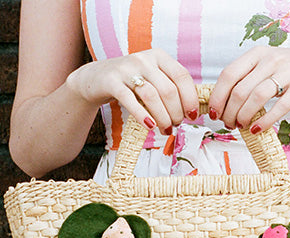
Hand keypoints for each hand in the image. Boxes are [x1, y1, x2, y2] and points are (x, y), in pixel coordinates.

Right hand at [65, 49, 197, 133]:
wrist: (96, 78)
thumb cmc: (132, 83)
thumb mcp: (153, 79)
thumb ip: (171, 88)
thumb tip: (193, 111)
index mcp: (159, 56)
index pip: (182, 76)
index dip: (190, 98)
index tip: (192, 116)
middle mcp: (143, 59)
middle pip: (168, 89)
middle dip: (176, 112)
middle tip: (176, 125)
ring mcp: (126, 68)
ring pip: (152, 96)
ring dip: (163, 117)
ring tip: (166, 130)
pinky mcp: (111, 81)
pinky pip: (130, 100)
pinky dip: (143, 115)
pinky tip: (151, 126)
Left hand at [208, 47, 289, 130]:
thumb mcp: (269, 63)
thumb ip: (249, 75)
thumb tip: (223, 99)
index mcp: (258, 53)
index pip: (229, 74)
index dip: (218, 96)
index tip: (214, 112)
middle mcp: (271, 59)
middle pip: (240, 89)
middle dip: (229, 111)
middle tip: (229, 124)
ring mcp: (288, 72)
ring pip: (257, 97)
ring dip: (244, 116)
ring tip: (241, 126)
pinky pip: (280, 106)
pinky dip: (265, 120)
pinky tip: (257, 129)